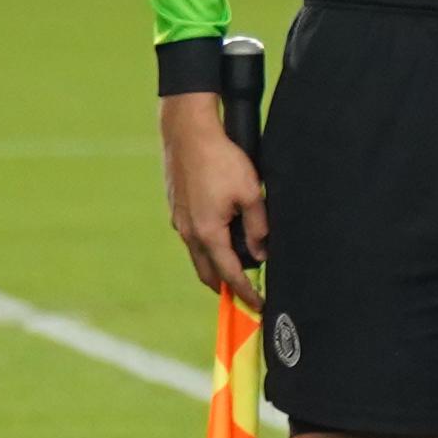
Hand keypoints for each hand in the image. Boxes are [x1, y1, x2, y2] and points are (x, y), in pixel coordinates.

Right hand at [159, 93, 265, 301]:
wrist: (188, 133)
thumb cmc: (222, 160)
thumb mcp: (251, 194)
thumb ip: (258, 227)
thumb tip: (261, 252)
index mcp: (208, 233)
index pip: (230, 273)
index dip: (246, 292)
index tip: (259, 305)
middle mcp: (188, 232)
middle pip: (207, 272)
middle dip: (226, 286)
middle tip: (244, 295)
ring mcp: (178, 220)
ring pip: (197, 255)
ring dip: (214, 267)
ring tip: (234, 273)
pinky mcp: (176, 207)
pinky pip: (191, 237)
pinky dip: (205, 248)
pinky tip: (218, 241)